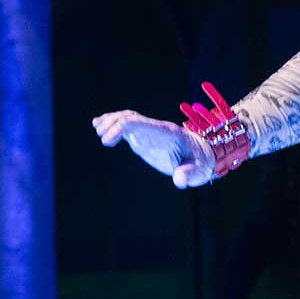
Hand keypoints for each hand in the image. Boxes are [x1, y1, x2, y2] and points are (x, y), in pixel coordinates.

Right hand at [91, 109, 216, 187]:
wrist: (202, 155)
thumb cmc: (200, 163)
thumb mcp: (198, 170)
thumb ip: (189, 174)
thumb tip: (179, 181)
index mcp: (166, 133)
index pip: (141, 123)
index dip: (121, 127)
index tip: (107, 140)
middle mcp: (155, 128)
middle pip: (131, 117)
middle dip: (113, 123)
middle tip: (102, 137)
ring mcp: (149, 131)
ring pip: (127, 118)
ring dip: (111, 120)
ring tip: (97, 127)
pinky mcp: (145, 137)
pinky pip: (127, 126)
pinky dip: (112, 124)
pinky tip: (98, 125)